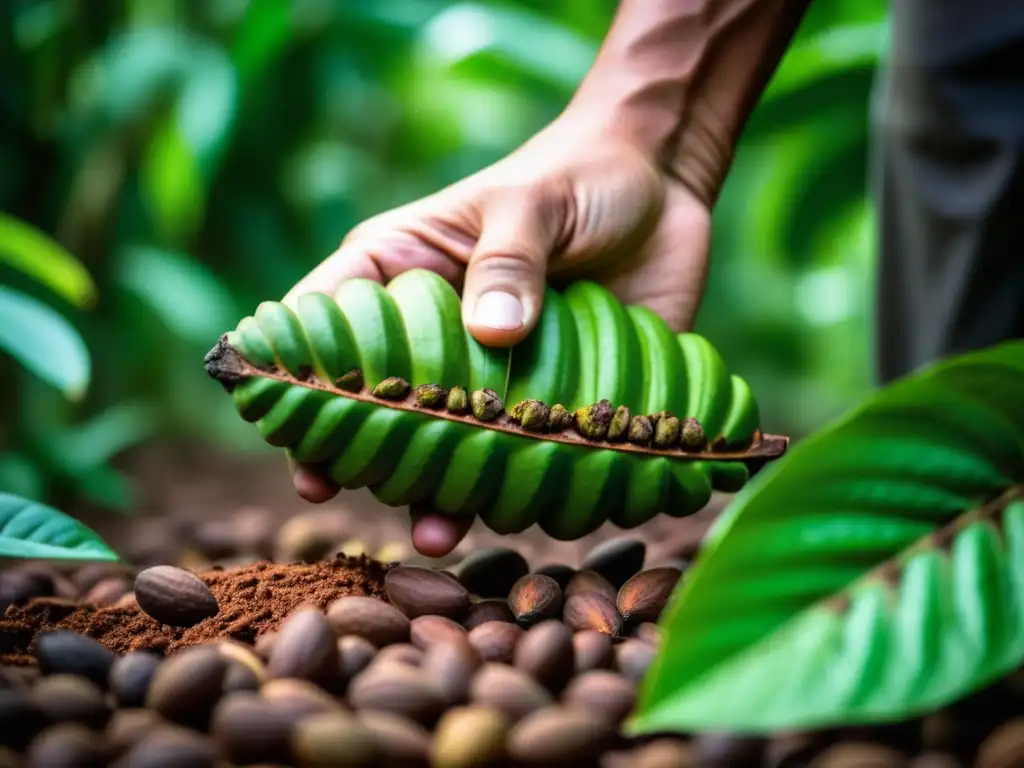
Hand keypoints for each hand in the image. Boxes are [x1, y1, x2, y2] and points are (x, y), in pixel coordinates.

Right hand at [282, 116, 711, 556]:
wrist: (662, 183)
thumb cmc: (578, 174)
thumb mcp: (532, 202)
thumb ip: (509, 260)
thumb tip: (494, 334)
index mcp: (404, 274)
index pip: (327, 333)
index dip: (303, 389)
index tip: (298, 444)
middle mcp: (439, 335)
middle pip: (384, 409)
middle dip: (373, 461)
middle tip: (364, 501)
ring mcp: (495, 374)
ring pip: (453, 448)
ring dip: (443, 494)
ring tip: (439, 533)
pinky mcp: (554, 398)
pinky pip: (528, 457)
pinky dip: (524, 490)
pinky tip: (522, 516)